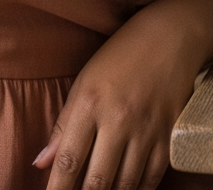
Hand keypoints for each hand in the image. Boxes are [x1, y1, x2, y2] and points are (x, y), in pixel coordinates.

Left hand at [32, 9, 201, 189]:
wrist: (169, 37)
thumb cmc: (120, 56)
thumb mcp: (84, 81)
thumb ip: (63, 125)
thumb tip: (41, 163)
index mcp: (90, 103)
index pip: (68, 160)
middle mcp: (118, 120)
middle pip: (97, 181)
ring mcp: (147, 131)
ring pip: (125, 186)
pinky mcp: (170, 138)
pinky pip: (151, 180)